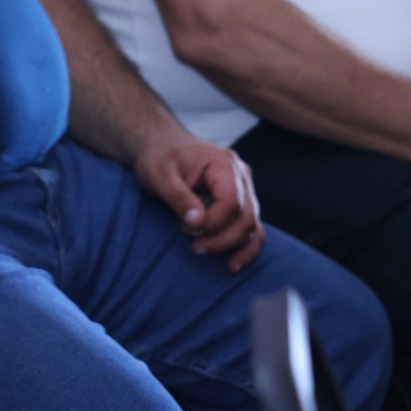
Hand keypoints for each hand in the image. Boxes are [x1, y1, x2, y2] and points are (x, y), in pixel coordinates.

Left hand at [132, 133, 264, 270]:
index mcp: (224, 163)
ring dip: (231, 245)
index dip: (212, 223)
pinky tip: (232, 264)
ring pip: (252, 227)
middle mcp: (241, 176)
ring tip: (202, 251)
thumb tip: (198, 223)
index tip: (185, 229)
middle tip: (194, 247)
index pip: (231, 202)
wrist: (160, 146)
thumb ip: (178, 197)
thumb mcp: (158, 173)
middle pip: (246, 218)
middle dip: (221, 238)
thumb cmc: (158, 156)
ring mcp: (244, 190)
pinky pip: (251, 229)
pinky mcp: (239, 203)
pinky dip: (245, 248)